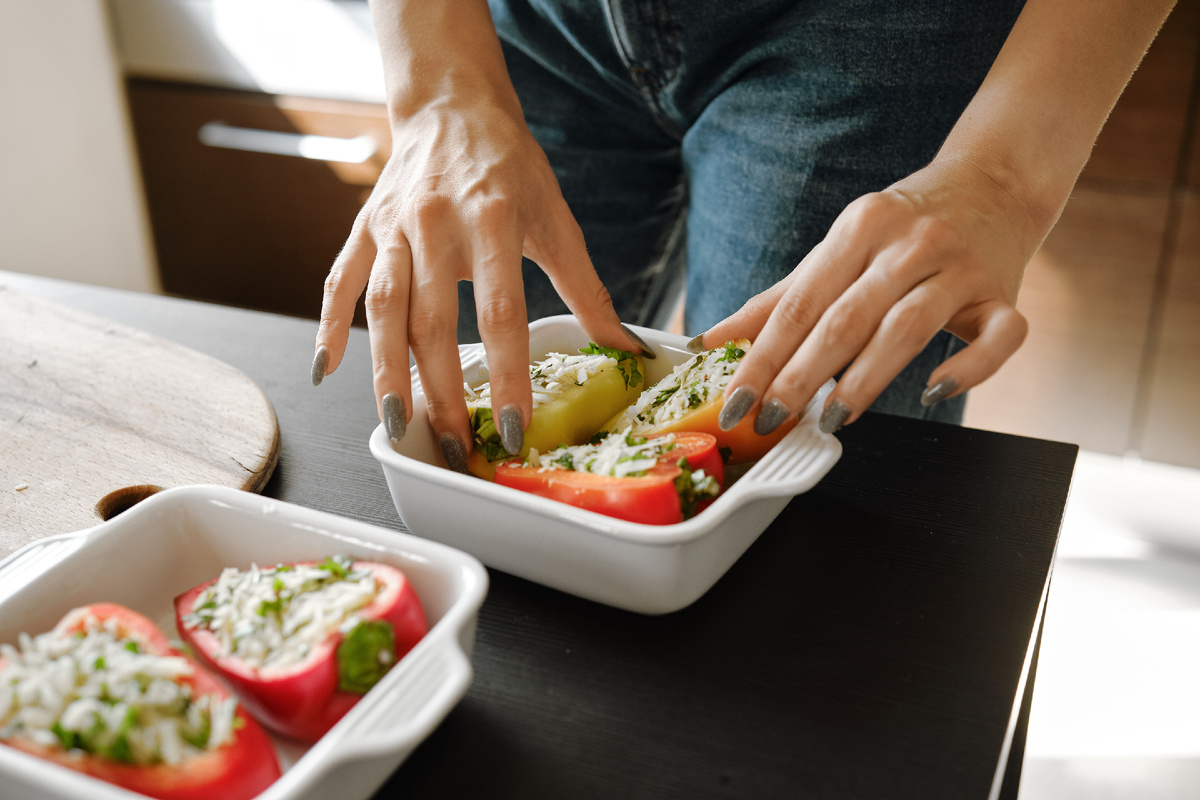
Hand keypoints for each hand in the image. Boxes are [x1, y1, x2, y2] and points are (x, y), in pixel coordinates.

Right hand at [311, 84, 636, 468]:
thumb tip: (629, 349)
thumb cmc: (512, 167)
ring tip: (398, 425)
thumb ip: (587, 291)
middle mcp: (435, 224)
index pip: (500, 316)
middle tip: (457, 447)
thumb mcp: (557, 220)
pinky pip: (340, 282)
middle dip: (444, 393)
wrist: (454, 105)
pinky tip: (325, 372)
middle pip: (432, 323)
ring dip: (386, 373)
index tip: (514, 429)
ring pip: (382, 311)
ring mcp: (393, 226)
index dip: (507, 377)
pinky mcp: (364, 227)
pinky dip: (329, 326)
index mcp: (492, 221)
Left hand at [697, 157, 1033, 434]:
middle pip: (846, 318)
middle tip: (770, 418)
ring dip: (865, 379)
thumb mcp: (836, 250)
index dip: (762, 356)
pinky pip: (1000, 336)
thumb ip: (778, 300)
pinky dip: (970, 369)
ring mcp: (961, 268)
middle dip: (801, 375)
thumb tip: (711, 342)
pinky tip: (933, 392)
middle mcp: (910, 243)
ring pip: (908, 329)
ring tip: (830, 418)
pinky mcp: (1004, 294)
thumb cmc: (902, 227)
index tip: (736, 400)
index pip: (800, 303)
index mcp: (860, 227)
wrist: (994, 182)